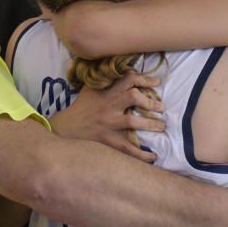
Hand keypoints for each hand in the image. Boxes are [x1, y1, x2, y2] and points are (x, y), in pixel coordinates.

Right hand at [48, 71, 164, 162]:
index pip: (128, 79)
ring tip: (162, 126)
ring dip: (152, 125)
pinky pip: (128, 148)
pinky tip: (153, 157)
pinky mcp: (108, 140)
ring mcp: (109, 124)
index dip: (145, 79)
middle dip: (151, 102)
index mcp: (106, 92)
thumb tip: (119, 69)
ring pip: (134, 123)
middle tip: (162, 107)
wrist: (65, 128)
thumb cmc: (81, 108)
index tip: (156, 82)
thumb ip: (105, 80)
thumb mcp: (90, 89)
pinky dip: (142, 155)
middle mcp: (109, 106)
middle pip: (133, 97)